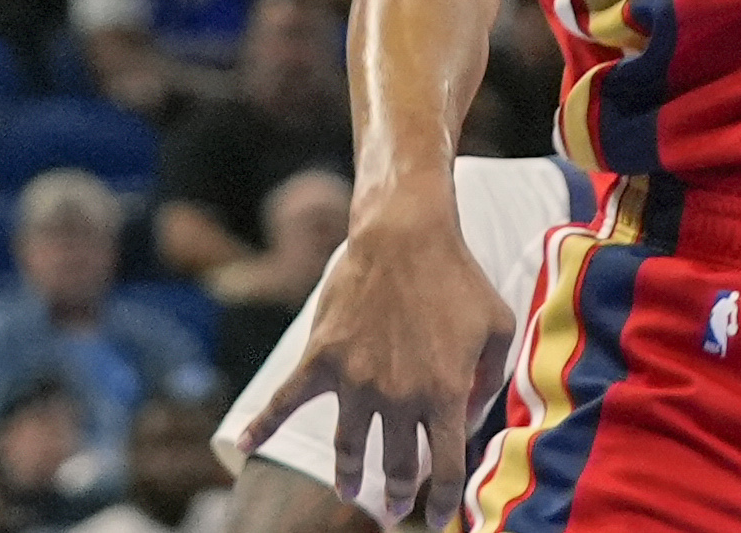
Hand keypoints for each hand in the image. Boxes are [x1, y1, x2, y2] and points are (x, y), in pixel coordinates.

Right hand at [234, 195, 509, 520]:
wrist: (405, 235)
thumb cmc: (458, 278)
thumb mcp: (497, 326)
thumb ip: (491, 378)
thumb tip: (473, 417)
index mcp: (444, 393)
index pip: (445, 466)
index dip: (442, 500)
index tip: (437, 519)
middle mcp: (399, 397)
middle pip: (397, 464)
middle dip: (399, 491)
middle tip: (399, 504)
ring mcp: (355, 382)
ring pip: (348, 448)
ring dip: (350, 474)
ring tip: (350, 490)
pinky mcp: (321, 361)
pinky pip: (284, 402)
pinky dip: (261, 426)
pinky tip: (243, 445)